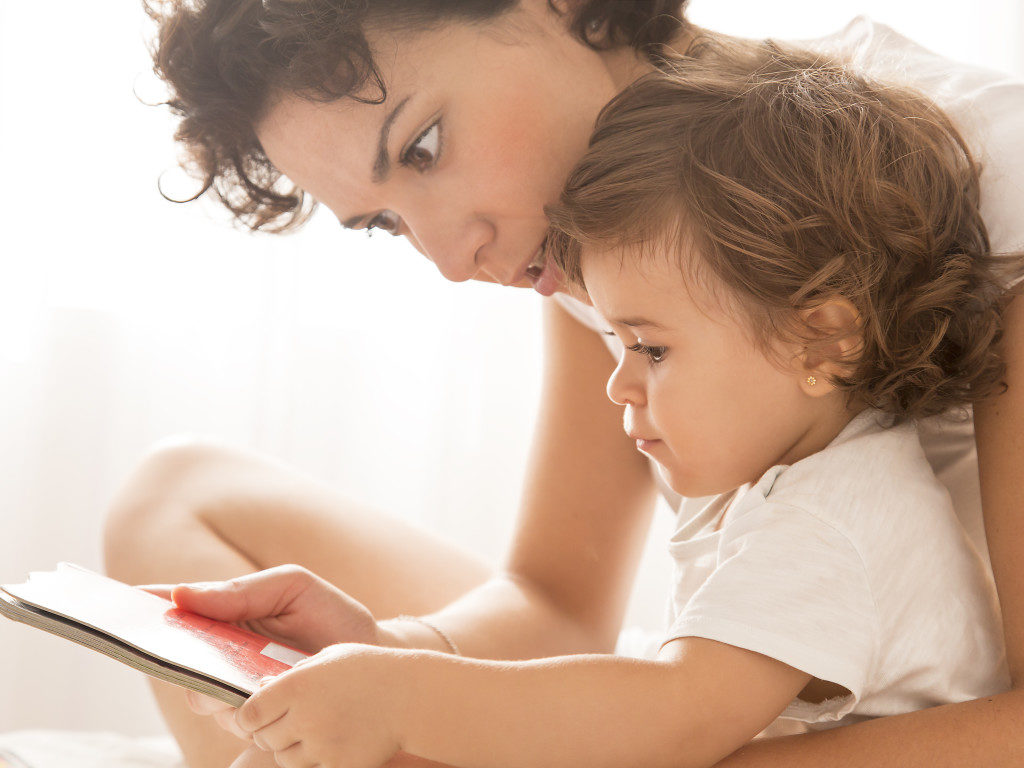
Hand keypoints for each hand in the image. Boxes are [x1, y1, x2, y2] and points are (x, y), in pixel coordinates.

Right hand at [140, 565, 382, 739]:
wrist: (372, 661)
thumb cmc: (331, 617)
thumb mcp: (293, 587)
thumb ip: (241, 590)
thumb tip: (183, 594)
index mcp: (226, 614)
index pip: (175, 609)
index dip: (143, 607)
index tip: (117, 604)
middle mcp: (222, 655)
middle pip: (175, 659)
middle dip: (164, 653)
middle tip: (166, 645)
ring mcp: (235, 690)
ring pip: (199, 695)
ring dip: (208, 685)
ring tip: (234, 672)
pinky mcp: (256, 720)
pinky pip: (233, 720)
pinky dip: (239, 710)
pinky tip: (259, 697)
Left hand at [235, 643, 406, 767]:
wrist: (411, 695)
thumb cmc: (370, 669)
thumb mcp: (330, 657)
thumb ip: (293, 674)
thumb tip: (261, 688)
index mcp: (297, 685)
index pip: (249, 714)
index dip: (249, 717)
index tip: (256, 715)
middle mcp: (304, 717)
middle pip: (264, 738)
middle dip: (271, 731)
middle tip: (289, 721)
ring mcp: (321, 745)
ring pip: (284, 758)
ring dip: (292, 748)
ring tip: (314, 731)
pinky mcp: (338, 766)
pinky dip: (315, 760)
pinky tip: (332, 742)